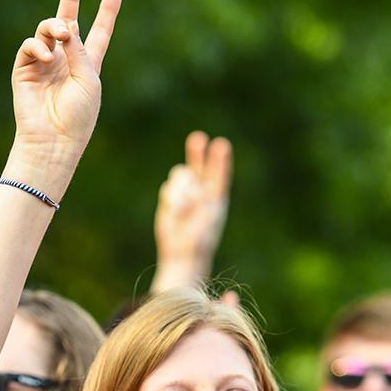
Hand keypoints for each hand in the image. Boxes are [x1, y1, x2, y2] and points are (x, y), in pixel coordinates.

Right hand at [9, 0, 121, 165]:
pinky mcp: (25, 70)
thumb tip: (67, 24)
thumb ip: (79, 49)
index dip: (106, 14)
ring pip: (48, 30)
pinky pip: (31, 45)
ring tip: (62, 31)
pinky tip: (46, 54)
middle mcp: (66, 62)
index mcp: (87, 66)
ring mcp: (44, 64)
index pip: (98, 35)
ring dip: (55, 25)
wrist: (53, 140)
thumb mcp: (88, 80)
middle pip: (68, 23)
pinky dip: (38, 46)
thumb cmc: (77, 117)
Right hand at [153, 132, 232, 286]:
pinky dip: (172, 198)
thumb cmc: (201, 236)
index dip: (220, 158)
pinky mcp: (170, 197)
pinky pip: (169, 187)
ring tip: (184, 210)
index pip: (219, 172)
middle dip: (196, 151)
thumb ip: (202, 191)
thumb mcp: (207, 212)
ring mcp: (184, 193)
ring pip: (181, 174)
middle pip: (199, 164)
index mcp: (216, 194)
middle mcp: (201, 190)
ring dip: (182, 189)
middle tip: (198, 138)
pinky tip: (176, 213)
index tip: (221, 145)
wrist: (184, 252)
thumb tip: (189, 175)